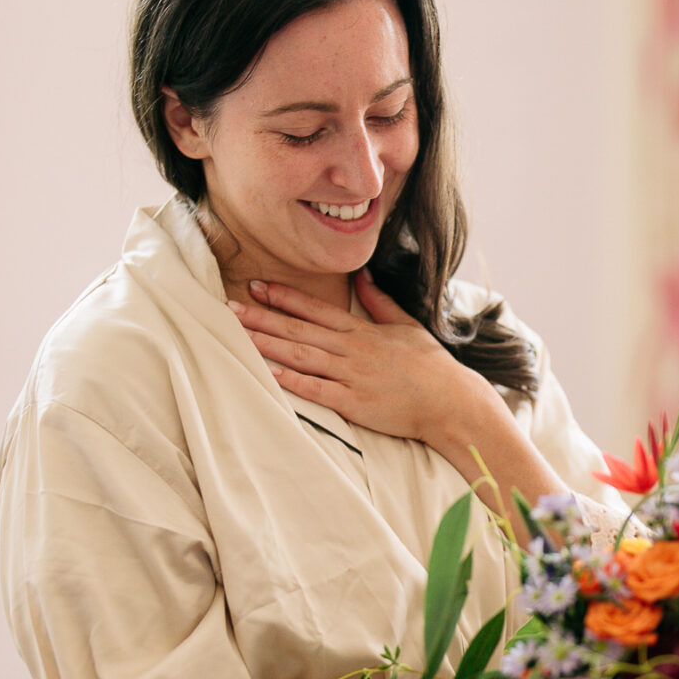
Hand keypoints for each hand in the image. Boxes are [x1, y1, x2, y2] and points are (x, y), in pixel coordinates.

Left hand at [229, 272, 485, 453]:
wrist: (450, 401)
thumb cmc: (430, 366)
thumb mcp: (406, 325)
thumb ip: (380, 302)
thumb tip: (363, 276)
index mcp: (362, 330)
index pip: (315, 309)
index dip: (283, 296)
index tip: (256, 286)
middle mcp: (352, 349)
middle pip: (298, 330)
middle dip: (261, 317)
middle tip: (228, 308)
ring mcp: (351, 376)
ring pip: (300, 356)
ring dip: (266, 344)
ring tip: (237, 336)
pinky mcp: (353, 403)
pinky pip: (315, 389)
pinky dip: (289, 380)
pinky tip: (265, 372)